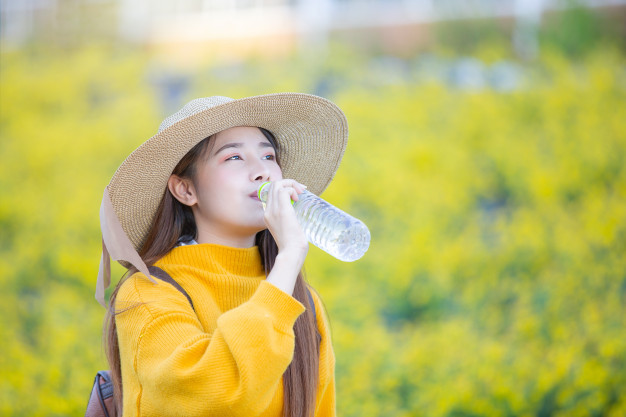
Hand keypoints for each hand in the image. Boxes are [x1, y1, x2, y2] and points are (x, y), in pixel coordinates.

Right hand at [262, 179, 308, 294]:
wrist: (291, 254)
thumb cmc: (293, 245)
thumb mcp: (288, 229)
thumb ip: (290, 221)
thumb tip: (299, 217)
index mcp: (268, 215)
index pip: (272, 193)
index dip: (284, 188)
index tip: (297, 194)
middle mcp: (268, 211)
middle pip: (273, 185)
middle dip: (288, 183)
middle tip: (301, 191)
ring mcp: (273, 210)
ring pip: (277, 184)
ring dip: (291, 184)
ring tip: (300, 193)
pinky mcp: (282, 210)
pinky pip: (284, 190)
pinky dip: (292, 189)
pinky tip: (298, 198)